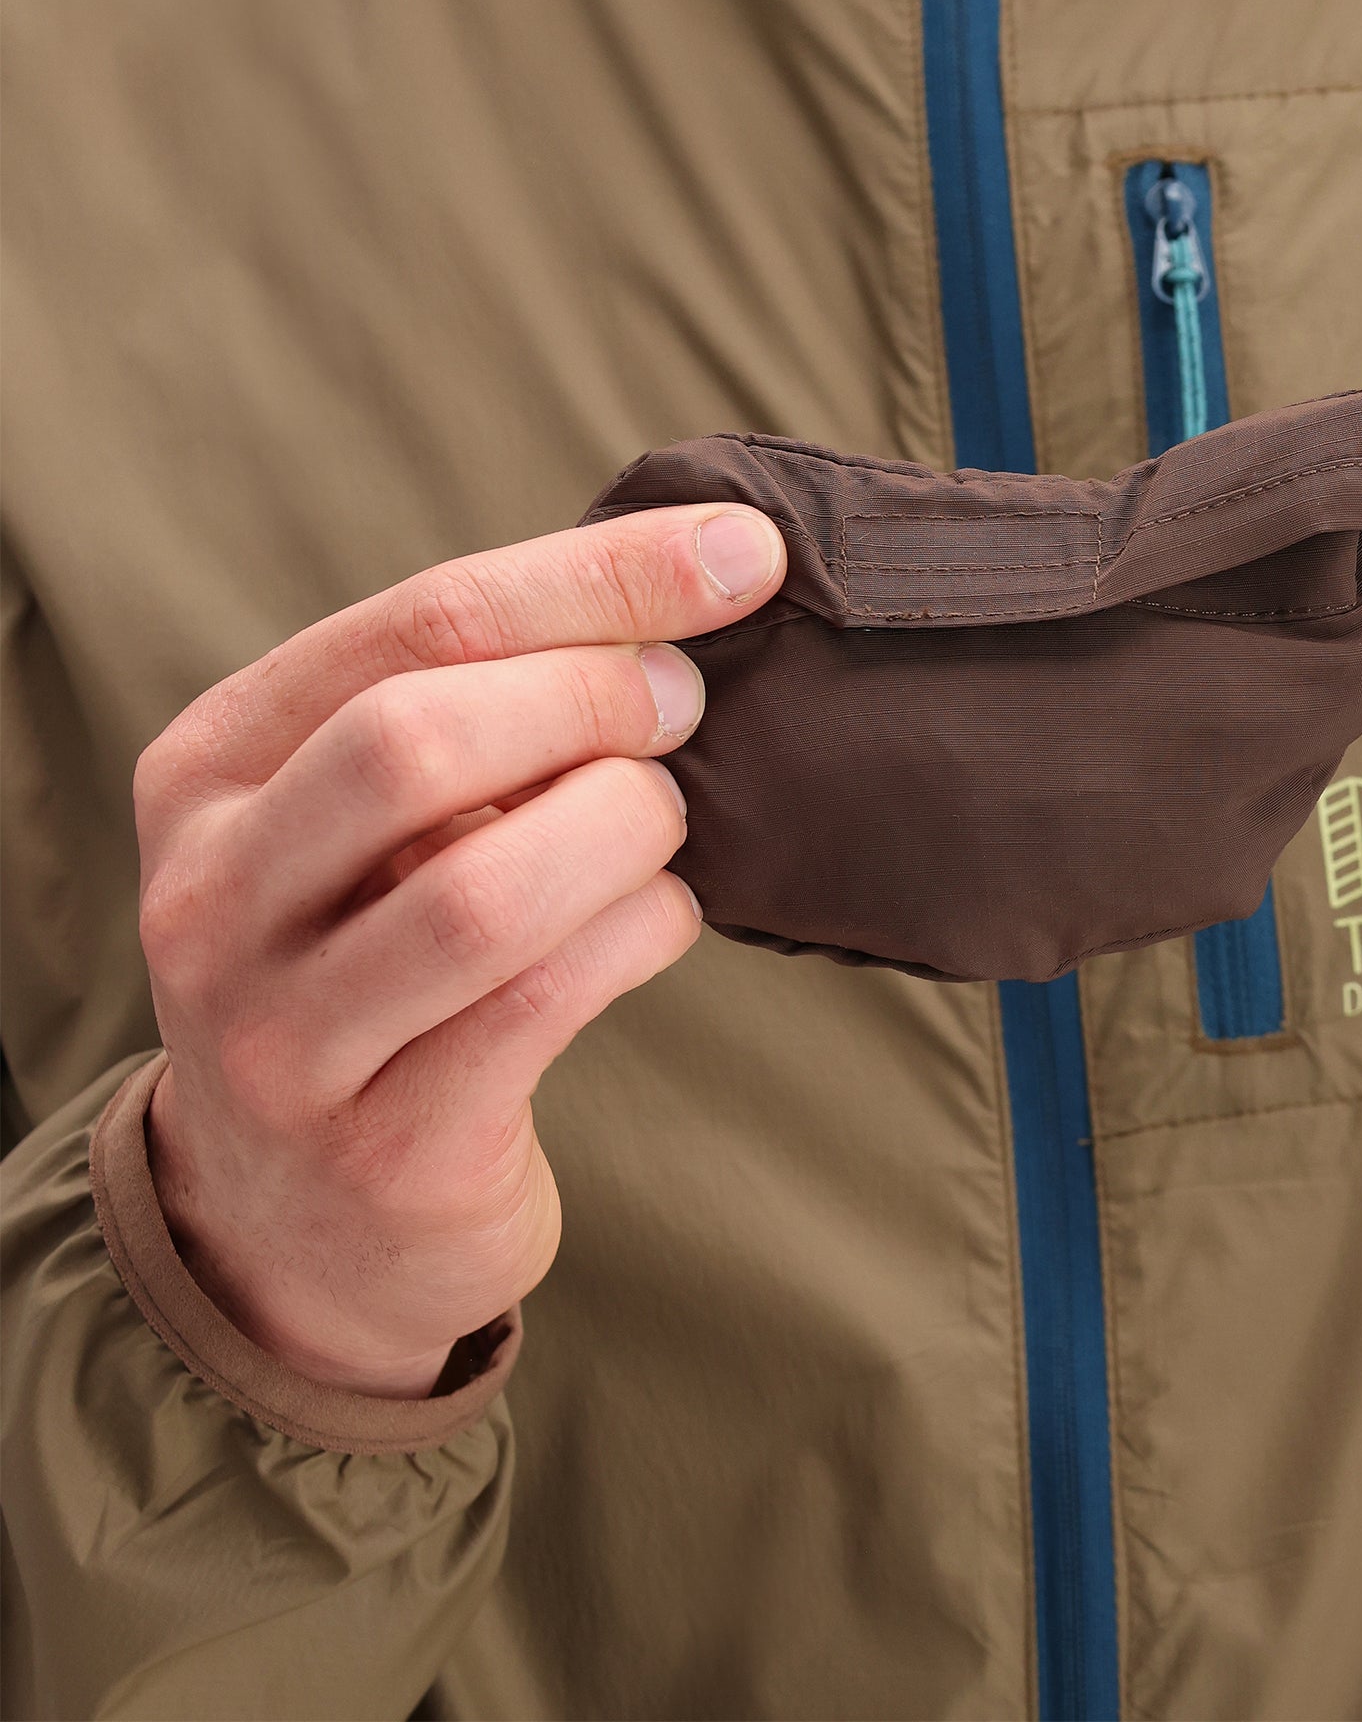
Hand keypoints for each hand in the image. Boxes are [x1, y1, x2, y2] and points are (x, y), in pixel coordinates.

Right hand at [135, 505, 785, 1396]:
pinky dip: (639, 935)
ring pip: (482, 893)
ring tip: (660, 823)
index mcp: (211, 769)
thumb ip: (481, 705)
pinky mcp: (383, 1147)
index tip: (736, 553)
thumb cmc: (377, 964)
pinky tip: (661, 916)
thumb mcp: (371, 822)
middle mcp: (214, 896)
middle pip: (416, 741)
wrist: (305, 1221)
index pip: (412, 625)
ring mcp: (282, 1036)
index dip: (594, 577)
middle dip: (593, 699)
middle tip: (683, 707)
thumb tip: (695, 580)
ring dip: (621, 829)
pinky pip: (542, 1006)